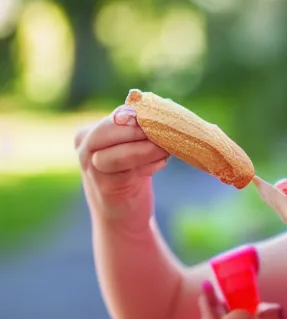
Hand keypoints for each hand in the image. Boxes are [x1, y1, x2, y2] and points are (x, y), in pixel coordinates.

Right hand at [75, 105, 168, 223]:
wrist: (123, 214)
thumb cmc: (131, 174)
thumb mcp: (132, 147)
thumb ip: (141, 129)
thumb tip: (165, 104)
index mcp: (90, 133)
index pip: (119, 116)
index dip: (145, 116)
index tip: (167, 118)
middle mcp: (85, 147)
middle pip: (116, 129)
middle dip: (146, 130)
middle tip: (170, 132)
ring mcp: (92, 168)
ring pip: (123, 153)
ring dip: (150, 149)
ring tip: (168, 149)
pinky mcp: (105, 187)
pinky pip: (129, 171)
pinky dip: (150, 165)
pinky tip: (161, 164)